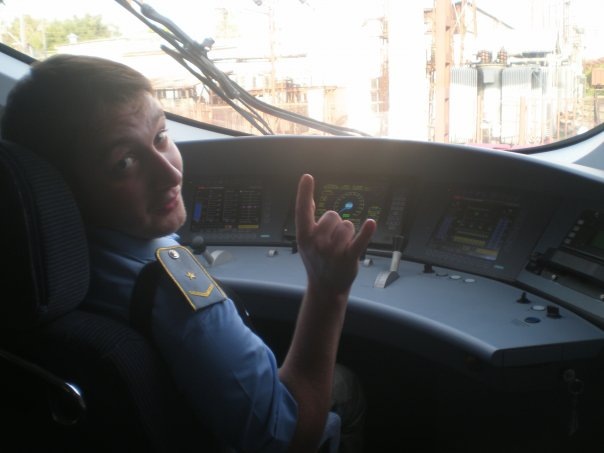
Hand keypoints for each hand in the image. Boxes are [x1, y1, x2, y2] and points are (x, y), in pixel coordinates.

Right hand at [295, 174, 375, 295]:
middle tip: (332, 241)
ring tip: (341, 248)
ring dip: (348, 234)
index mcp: (304, 236)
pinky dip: (366, 232)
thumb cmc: (316, 262)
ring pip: (347, 225)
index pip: (302, 210)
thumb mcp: (305, 242)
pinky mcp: (348, 257)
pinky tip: (371, 223)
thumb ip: (307, 220)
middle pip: (333, 215)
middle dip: (336, 225)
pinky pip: (359, 241)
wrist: (325, 288)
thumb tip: (307, 199)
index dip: (304, 192)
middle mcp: (317, 242)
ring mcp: (332, 251)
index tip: (307, 177)